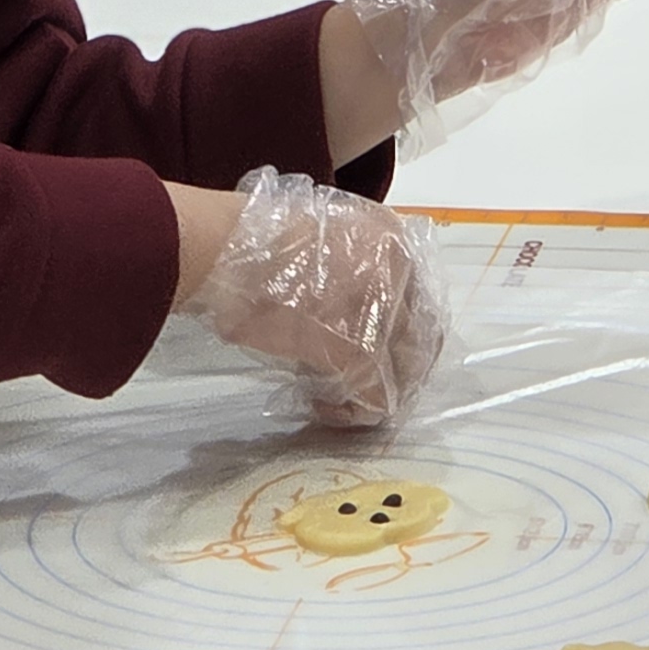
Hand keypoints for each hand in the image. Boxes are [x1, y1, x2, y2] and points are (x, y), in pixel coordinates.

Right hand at [178, 170, 447, 428]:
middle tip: (356, 385)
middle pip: (420, 338)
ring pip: (405, 373)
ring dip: (373, 394)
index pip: (418, 297)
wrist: (228, 247)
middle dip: (392, 370)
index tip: (370, 351)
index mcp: (391, 237)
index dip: (395, 332)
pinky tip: (320, 408)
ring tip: (334, 401)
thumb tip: (339, 310)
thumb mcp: (315, 236)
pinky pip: (377, 398)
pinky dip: (352, 413)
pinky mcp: (363, 349)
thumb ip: (344, 267)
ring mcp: (386, 312)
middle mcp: (400, 271)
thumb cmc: (253, 241)